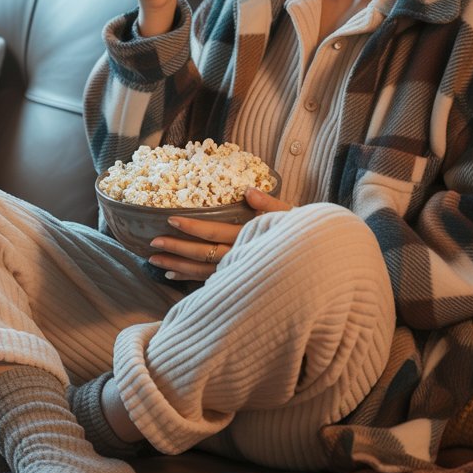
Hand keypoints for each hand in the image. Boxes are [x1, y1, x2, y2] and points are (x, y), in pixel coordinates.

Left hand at [148, 186, 293, 281]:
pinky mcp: (237, 282)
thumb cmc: (305, 236)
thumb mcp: (290, 215)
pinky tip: (172, 275)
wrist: (319, 265)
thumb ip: (268, 204)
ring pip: (202, 271)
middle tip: (152, 243)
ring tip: (154, 260)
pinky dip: (189, 279)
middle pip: (202, 255)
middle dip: (176, 248)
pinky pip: (208, 282)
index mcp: (249, 237)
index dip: (192, 227)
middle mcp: (240, 259)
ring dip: (177, 265)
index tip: (171, 220)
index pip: (215, 232)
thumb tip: (248, 190)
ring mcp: (238, 273)